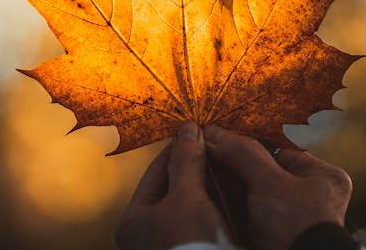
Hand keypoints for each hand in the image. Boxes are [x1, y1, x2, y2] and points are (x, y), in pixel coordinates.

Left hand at [116, 122, 224, 249]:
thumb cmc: (190, 243)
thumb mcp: (187, 196)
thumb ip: (186, 161)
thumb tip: (188, 128)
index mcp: (133, 221)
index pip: (155, 174)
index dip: (176, 150)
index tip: (193, 132)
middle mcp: (147, 233)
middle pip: (174, 188)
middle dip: (195, 167)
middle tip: (211, 145)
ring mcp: (170, 242)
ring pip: (191, 202)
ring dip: (208, 183)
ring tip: (224, 160)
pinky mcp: (194, 247)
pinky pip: (204, 218)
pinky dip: (216, 202)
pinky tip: (232, 185)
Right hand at [204, 125, 352, 249]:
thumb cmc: (297, 227)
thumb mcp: (270, 183)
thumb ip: (242, 153)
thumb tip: (213, 132)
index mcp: (318, 176)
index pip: (274, 147)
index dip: (242, 141)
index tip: (214, 134)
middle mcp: (304, 194)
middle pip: (256, 168)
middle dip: (227, 163)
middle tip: (200, 151)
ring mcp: (282, 216)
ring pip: (244, 189)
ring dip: (220, 183)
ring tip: (196, 169)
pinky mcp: (264, 233)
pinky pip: (239, 209)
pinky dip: (221, 202)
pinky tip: (201, 190)